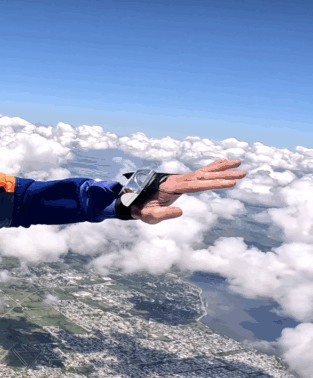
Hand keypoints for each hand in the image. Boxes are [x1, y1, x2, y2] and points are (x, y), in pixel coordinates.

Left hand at [132, 159, 246, 223]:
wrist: (134, 202)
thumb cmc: (142, 210)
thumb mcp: (149, 216)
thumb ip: (163, 214)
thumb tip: (181, 211)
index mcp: (172, 187)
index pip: (197, 185)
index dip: (214, 184)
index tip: (230, 183)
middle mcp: (178, 180)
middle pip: (204, 176)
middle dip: (223, 174)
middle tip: (242, 173)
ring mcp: (181, 179)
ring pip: (204, 171)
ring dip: (222, 168)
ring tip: (239, 163)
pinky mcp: (183, 181)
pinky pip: (200, 172)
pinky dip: (212, 166)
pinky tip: (224, 161)